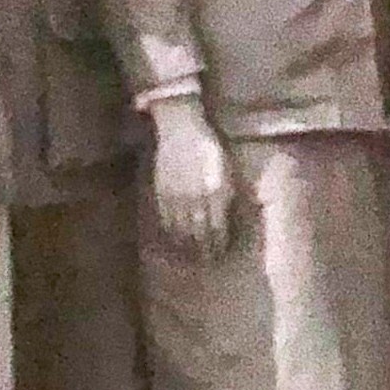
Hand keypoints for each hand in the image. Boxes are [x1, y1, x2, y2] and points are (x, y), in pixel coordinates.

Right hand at [150, 99, 237, 252]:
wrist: (180, 128)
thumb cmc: (206, 145)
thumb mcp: (225, 167)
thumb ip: (226, 193)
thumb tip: (228, 216)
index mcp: (215, 191)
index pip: (217, 226)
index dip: (219, 242)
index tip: (222, 252)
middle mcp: (196, 197)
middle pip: (199, 232)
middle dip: (204, 249)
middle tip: (207, 261)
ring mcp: (176, 196)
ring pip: (181, 229)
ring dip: (186, 246)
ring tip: (190, 258)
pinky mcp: (161, 192)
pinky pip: (165, 218)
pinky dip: (169, 232)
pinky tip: (172, 240)